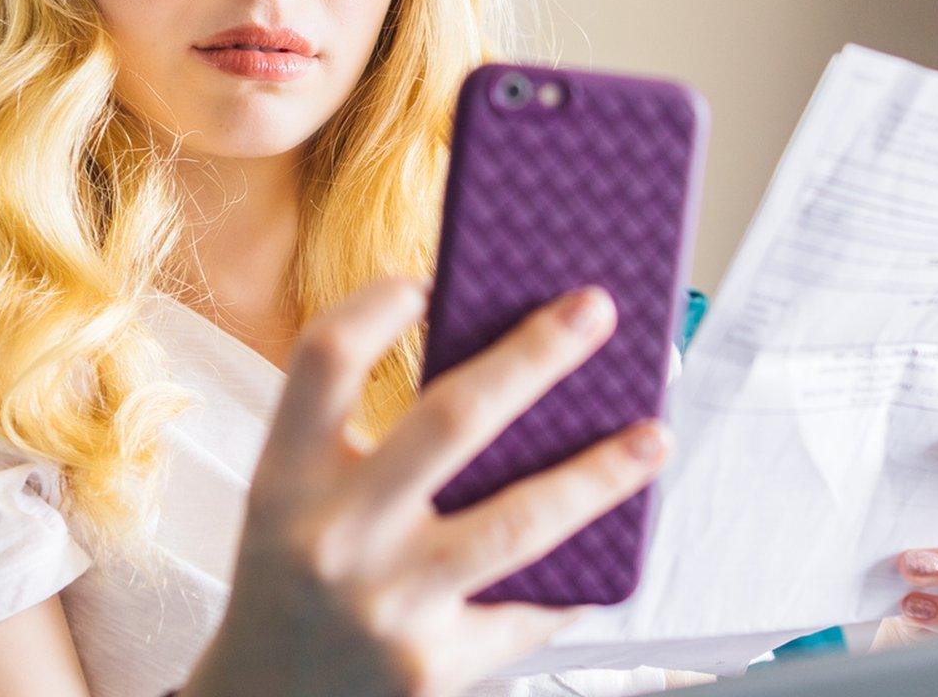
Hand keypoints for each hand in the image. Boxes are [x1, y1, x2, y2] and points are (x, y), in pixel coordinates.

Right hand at [184, 278, 671, 696]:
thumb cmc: (293, 585)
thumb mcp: (294, 505)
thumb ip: (364, 443)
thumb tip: (505, 370)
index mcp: (283, 480)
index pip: (323, 359)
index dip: (377, 306)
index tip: (430, 280)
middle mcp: (332, 537)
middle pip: (450, 418)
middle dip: (537, 355)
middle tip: (596, 309)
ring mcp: (386, 605)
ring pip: (518, 520)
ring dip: (600, 473)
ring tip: (654, 436)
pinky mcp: (432, 667)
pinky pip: (528, 608)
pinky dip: (578, 578)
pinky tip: (614, 550)